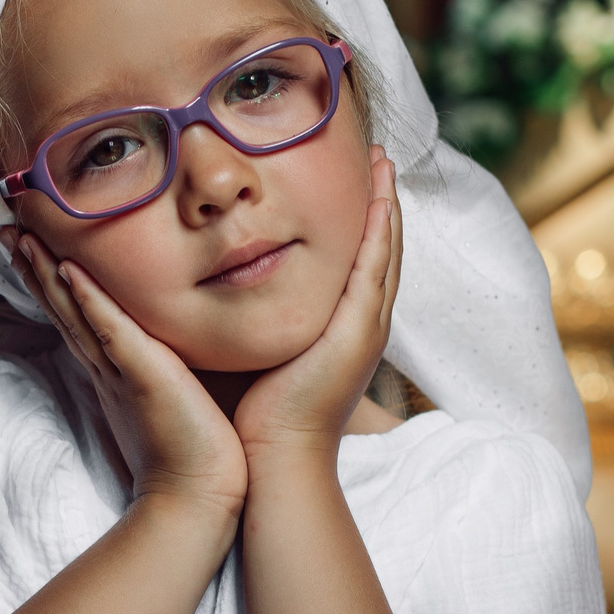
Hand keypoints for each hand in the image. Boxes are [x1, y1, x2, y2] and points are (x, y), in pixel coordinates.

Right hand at [5, 227, 247, 516]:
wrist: (197, 496)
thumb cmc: (198, 452)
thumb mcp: (180, 395)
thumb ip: (176, 367)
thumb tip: (184, 347)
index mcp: (116, 371)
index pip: (78, 315)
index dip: (52, 280)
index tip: (31, 245)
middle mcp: (108, 367)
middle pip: (63, 307)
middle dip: (36, 266)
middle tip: (9, 227)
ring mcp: (119, 370)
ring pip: (74, 311)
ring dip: (47, 273)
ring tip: (22, 236)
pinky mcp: (141, 375)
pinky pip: (108, 330)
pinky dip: (89, 300)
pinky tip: (69, 270)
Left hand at [232, 149, 400, 463]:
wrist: (274, 457)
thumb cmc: (258, 412)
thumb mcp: (262, 347)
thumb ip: (256, 314)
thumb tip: (226, 282)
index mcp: (343, 327)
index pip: (361, 260)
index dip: (364, 218)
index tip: (357, 176)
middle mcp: (363, 324)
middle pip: (382, 247)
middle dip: (383, 200)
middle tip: (382, 156)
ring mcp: (366, 328)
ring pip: (385, 251)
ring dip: (387, 205)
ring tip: (385, 164)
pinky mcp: (358, 332)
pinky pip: (375, 270)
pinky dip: (380, 232)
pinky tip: (379, 199)